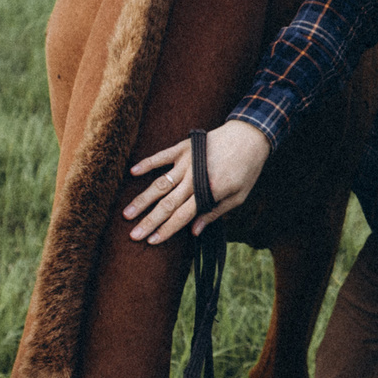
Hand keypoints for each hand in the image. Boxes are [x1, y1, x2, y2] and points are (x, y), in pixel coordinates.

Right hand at [124, 121, 271, 242]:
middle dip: (149, 221)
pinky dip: (147, 163)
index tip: (150, 241)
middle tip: (133, 234)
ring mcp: (187, 162)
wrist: (250, 136)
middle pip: (167, 204)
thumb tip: (194, 231)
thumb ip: (214, 213)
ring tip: (127, 213)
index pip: (182, 216)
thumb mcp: (238, 196)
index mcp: (208, 192)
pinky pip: (161, 156)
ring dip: (142, 199)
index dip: (165, 230)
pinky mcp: (183, 148)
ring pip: (159, 184)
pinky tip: (132, 172)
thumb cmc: (247, 169)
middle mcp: (194, 178)